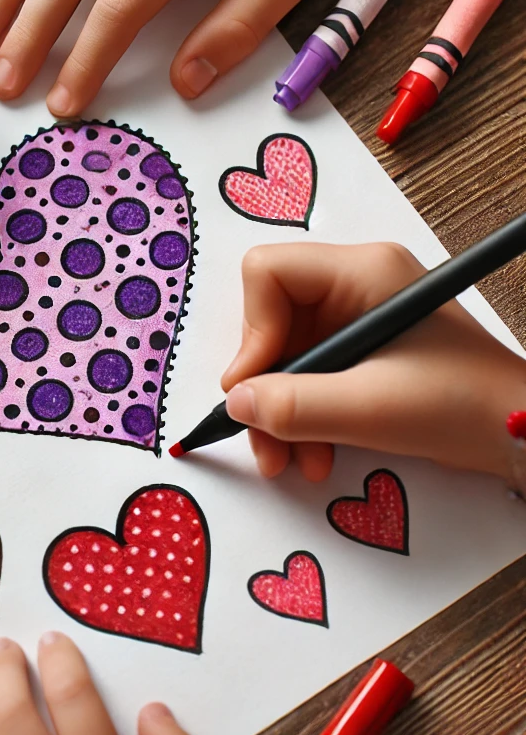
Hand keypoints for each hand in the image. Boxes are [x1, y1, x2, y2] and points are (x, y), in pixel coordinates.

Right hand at [220, 242, 525, 482]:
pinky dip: (303, 414)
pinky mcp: (361, 348)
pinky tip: (316, 453)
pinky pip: (308, 374)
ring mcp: (356, 315)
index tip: (255, 387)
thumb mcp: (371, 410)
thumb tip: (236, 403)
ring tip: (292, 462)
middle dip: (263, 384)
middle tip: (264, 439)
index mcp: (361, 272)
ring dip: (280, 410)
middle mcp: (353, 283)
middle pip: (270, 319)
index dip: (252, 329)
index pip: (268, 273)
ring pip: (283, 353)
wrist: (522, 434)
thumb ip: (295, 406)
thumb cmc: (462, 408)